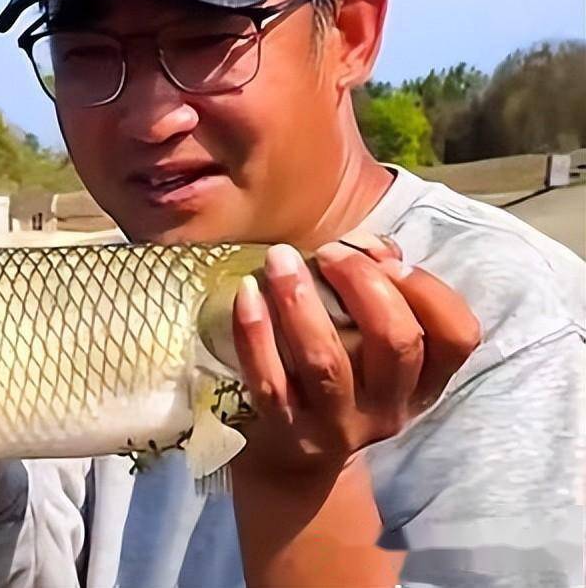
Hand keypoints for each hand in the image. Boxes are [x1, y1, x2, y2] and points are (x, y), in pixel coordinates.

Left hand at [231, 232, 480, 478]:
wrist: (297, 457)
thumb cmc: (343, 376)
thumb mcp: (374, 346)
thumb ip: (383, 289)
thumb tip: (372, 246)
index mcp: (424, 382)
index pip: (457, 336)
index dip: (428, 290)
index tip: (388, 259)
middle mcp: (390, 407)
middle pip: (395, 342)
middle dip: (362, 283)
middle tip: (329, 252)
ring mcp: (338, 424)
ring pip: (327, 361)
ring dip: (301, 302)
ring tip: (280, 259)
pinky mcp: (287, 429)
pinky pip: (270, 380)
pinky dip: (255, 333)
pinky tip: (246, 293)